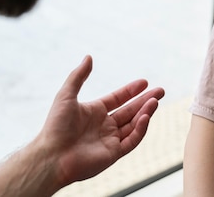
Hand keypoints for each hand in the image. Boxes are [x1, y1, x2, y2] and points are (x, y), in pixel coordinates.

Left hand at [36, 55, 165, 186]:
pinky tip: (145, 116)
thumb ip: (78, 76)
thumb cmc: (56, 126)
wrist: (52, 156)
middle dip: (146, 100)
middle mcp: (104, 125)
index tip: (144, 82)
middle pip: (130, 111)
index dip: (131, 91)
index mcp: (94, 112)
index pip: (118, 99)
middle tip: (161, 91)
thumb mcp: (66, 95)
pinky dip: (140, 129)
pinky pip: (132, 140)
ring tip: (155, 101)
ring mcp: (110, 140)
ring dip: (145, 112)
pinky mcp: (113, 154)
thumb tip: (88, 57)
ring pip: (134, 124)